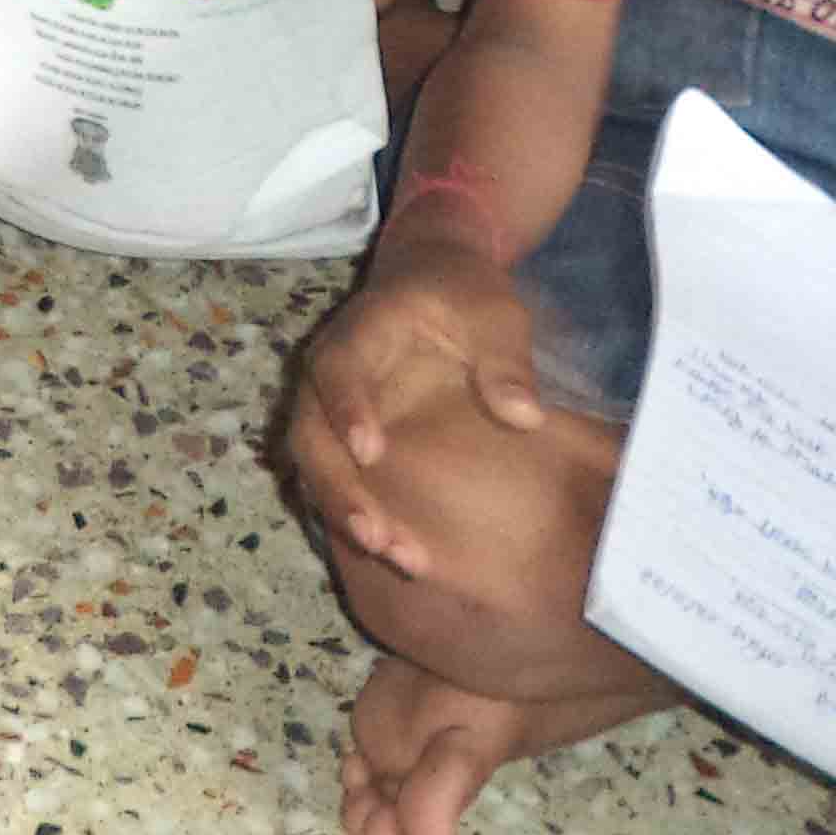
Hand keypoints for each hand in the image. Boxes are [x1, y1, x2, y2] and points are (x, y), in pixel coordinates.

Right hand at [286, 242, 541, 579]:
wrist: (432, 277)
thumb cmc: (463, 294)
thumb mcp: (495, 312)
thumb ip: (506, 360)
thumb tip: (525, 417)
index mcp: (361, 330)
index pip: (339, 369)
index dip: (347, 408)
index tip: (369, 451)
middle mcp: (331, 371)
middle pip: (310, 432)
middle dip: (338, 487)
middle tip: (377, 537)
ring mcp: (331, 406)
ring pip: (316, 464)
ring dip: (347, 511)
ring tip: (396, 556)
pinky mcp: (343, 434)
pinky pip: (336, 475)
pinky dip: (359, 513)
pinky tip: (401, 555)